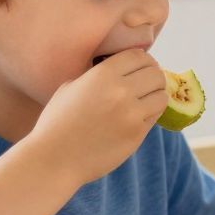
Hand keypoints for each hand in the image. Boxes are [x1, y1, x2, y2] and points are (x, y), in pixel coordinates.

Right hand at [27, 49, 167, 184]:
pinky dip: (151, 115)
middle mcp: (120, 90)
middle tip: (146, 85)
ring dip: (155, 96)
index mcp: (102, 74)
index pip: (139, 56)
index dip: (144, 61)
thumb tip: (123, 70)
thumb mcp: (70, 88)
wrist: (53, 159)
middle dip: (153, 78)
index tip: (142, 68)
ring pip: (162, 95)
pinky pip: (155, 116)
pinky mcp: (137, 133)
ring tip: (145, 101)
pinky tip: (138, 117)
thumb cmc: (57, 123)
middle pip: (156, 73)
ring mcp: (131, 112)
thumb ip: (97, 76)